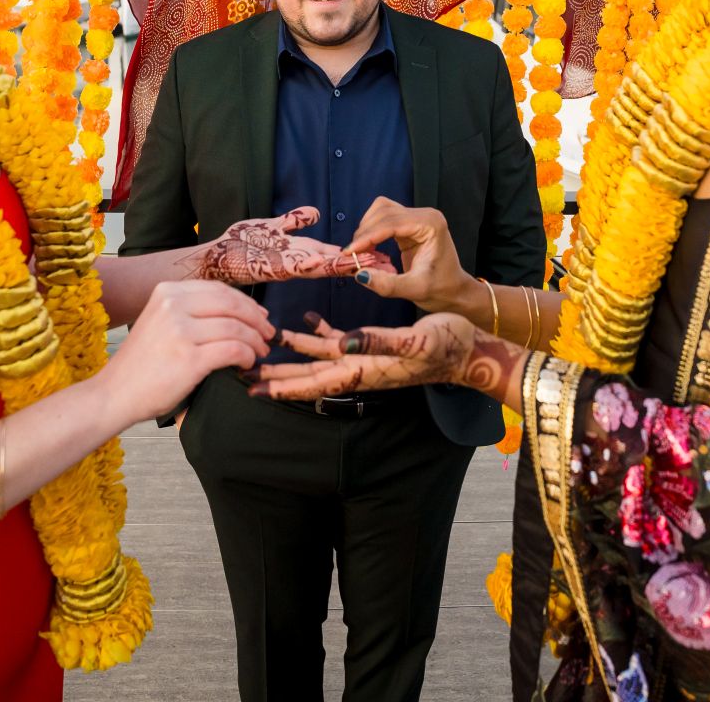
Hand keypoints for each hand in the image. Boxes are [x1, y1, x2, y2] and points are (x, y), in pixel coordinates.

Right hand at [101, 280, 274, 423]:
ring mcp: (180, 331)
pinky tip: (246, 363)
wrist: (115, 394)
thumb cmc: (142, 363)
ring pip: (236, 327)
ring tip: (260, 351)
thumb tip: (237, 309)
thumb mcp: (160, 321)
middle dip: (257, 319)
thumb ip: (189, 310)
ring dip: (255, 340)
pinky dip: (246, 355)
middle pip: (232, 304)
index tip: (260, 315)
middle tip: (269, 333)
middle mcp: (173, 305)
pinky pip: (233, 349)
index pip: (219, 289)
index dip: (246, 302)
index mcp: (166, 292)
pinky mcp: (189, 359)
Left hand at [183, 207, 395, 284]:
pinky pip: (292, 266)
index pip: (334, 253)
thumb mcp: (270, 227)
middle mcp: (296, 261)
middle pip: (334, 262)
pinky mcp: (269, 268)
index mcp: (299, 252)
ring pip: (320, 266)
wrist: (212, 259)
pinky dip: (308, 264)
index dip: (358, 254)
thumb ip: (293, 221)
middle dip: (360, 263)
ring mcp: (284, 266)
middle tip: (389, 265)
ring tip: (366, 263)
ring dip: (343, 265)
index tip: (383, 254)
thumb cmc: (239, 245)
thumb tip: (315, 213)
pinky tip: (324, 262)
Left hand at [247, 310, 523, 403]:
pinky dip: (319, 333)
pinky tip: (304, 321)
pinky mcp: (373, 345)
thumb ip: (379, 341)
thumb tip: (345, 342)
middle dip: (275, 375)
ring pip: (317, 358)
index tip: (255, 389)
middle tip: (241, 374)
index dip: (284, 386)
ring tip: (262, 347)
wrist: (469, 349)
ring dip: (290, 353)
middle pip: (307, 374)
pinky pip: (338, 341)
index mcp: (364, 370)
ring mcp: (365, 356)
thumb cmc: (446, 346)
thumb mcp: (415, 342)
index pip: (315, 382)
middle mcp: (358, 367)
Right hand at [344, 198, 475, 313]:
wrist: (455, 292)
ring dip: (366, 229)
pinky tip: (368, 248)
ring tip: (359, 253)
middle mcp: (425, 215)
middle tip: (351, 256)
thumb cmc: (441, 290)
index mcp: (431, 224)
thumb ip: (387, 284)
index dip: (367, 236)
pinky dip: (371, 231)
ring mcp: (417, 217)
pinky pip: (383, 219)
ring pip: (380, 211)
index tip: (350, 252)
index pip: (391, 223)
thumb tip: (359, 274)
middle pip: (383, 212)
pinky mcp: (409, 224)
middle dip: (364, 233)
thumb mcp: (414, 290)